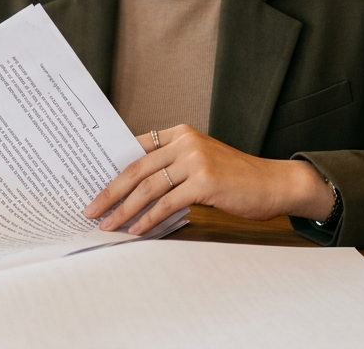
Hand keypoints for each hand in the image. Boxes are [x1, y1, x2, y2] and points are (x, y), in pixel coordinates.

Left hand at [84, 124, 334, 234]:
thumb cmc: (235, 178)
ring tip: (108, 226)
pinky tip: (136, 231)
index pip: (135, 149)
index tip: (92, 186)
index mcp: (180, 133)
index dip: (111, 168)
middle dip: (109, 192)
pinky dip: (148, 219)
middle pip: (136, 169)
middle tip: (90, 210)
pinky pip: (167, 203)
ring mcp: (195, 160)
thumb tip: (131, 188)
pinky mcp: (204, 181)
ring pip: (147, 188)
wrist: (273, 184)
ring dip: (123, 210)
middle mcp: (185, 141)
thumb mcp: (200, 161)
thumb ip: (171, 166)